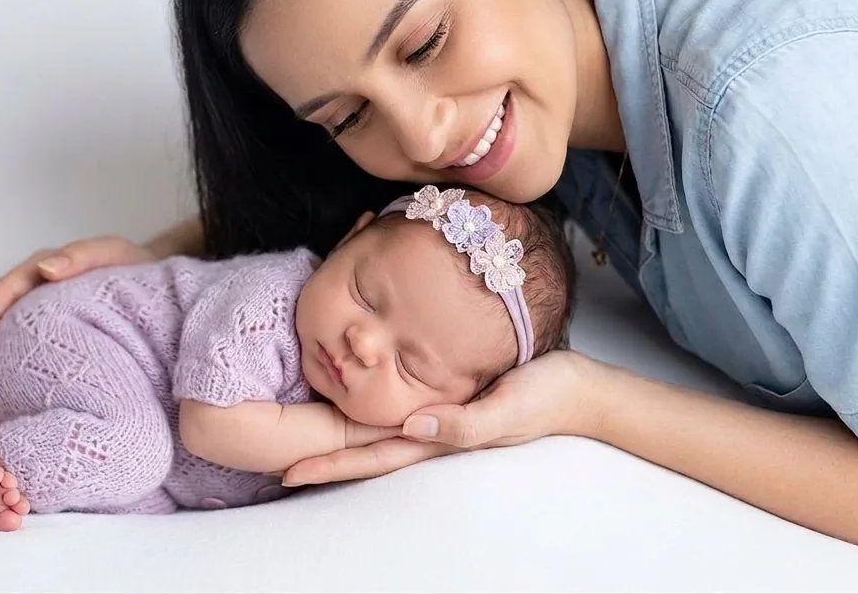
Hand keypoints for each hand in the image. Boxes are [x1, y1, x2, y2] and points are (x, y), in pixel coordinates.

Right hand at [0, 236, 156, 398]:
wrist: (158, 289)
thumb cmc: (133, 268)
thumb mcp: (112, 254)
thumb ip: (81, 256)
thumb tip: (44, 267)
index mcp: (43, 273)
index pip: (4, 292)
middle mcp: (33, 294)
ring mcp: (39, 318)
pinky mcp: (49, 340)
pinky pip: (15, 353)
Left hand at [283, 350, 601, 485]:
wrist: (580, 387)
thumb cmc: (548, 396)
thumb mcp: (507, 409)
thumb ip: (465, 423)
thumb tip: (415, 427)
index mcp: (439, 438)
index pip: (373, 455)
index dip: (332, 463)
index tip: (291, 470)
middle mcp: (433, 433)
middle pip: (366, 450)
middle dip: (324, 459)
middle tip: (277, 464)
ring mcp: (441, 420)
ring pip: (379, 435)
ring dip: (341, 444)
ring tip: (302, 446)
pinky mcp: (450, 401)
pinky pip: (401, 413)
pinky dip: (370, 419)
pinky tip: (352, 415)